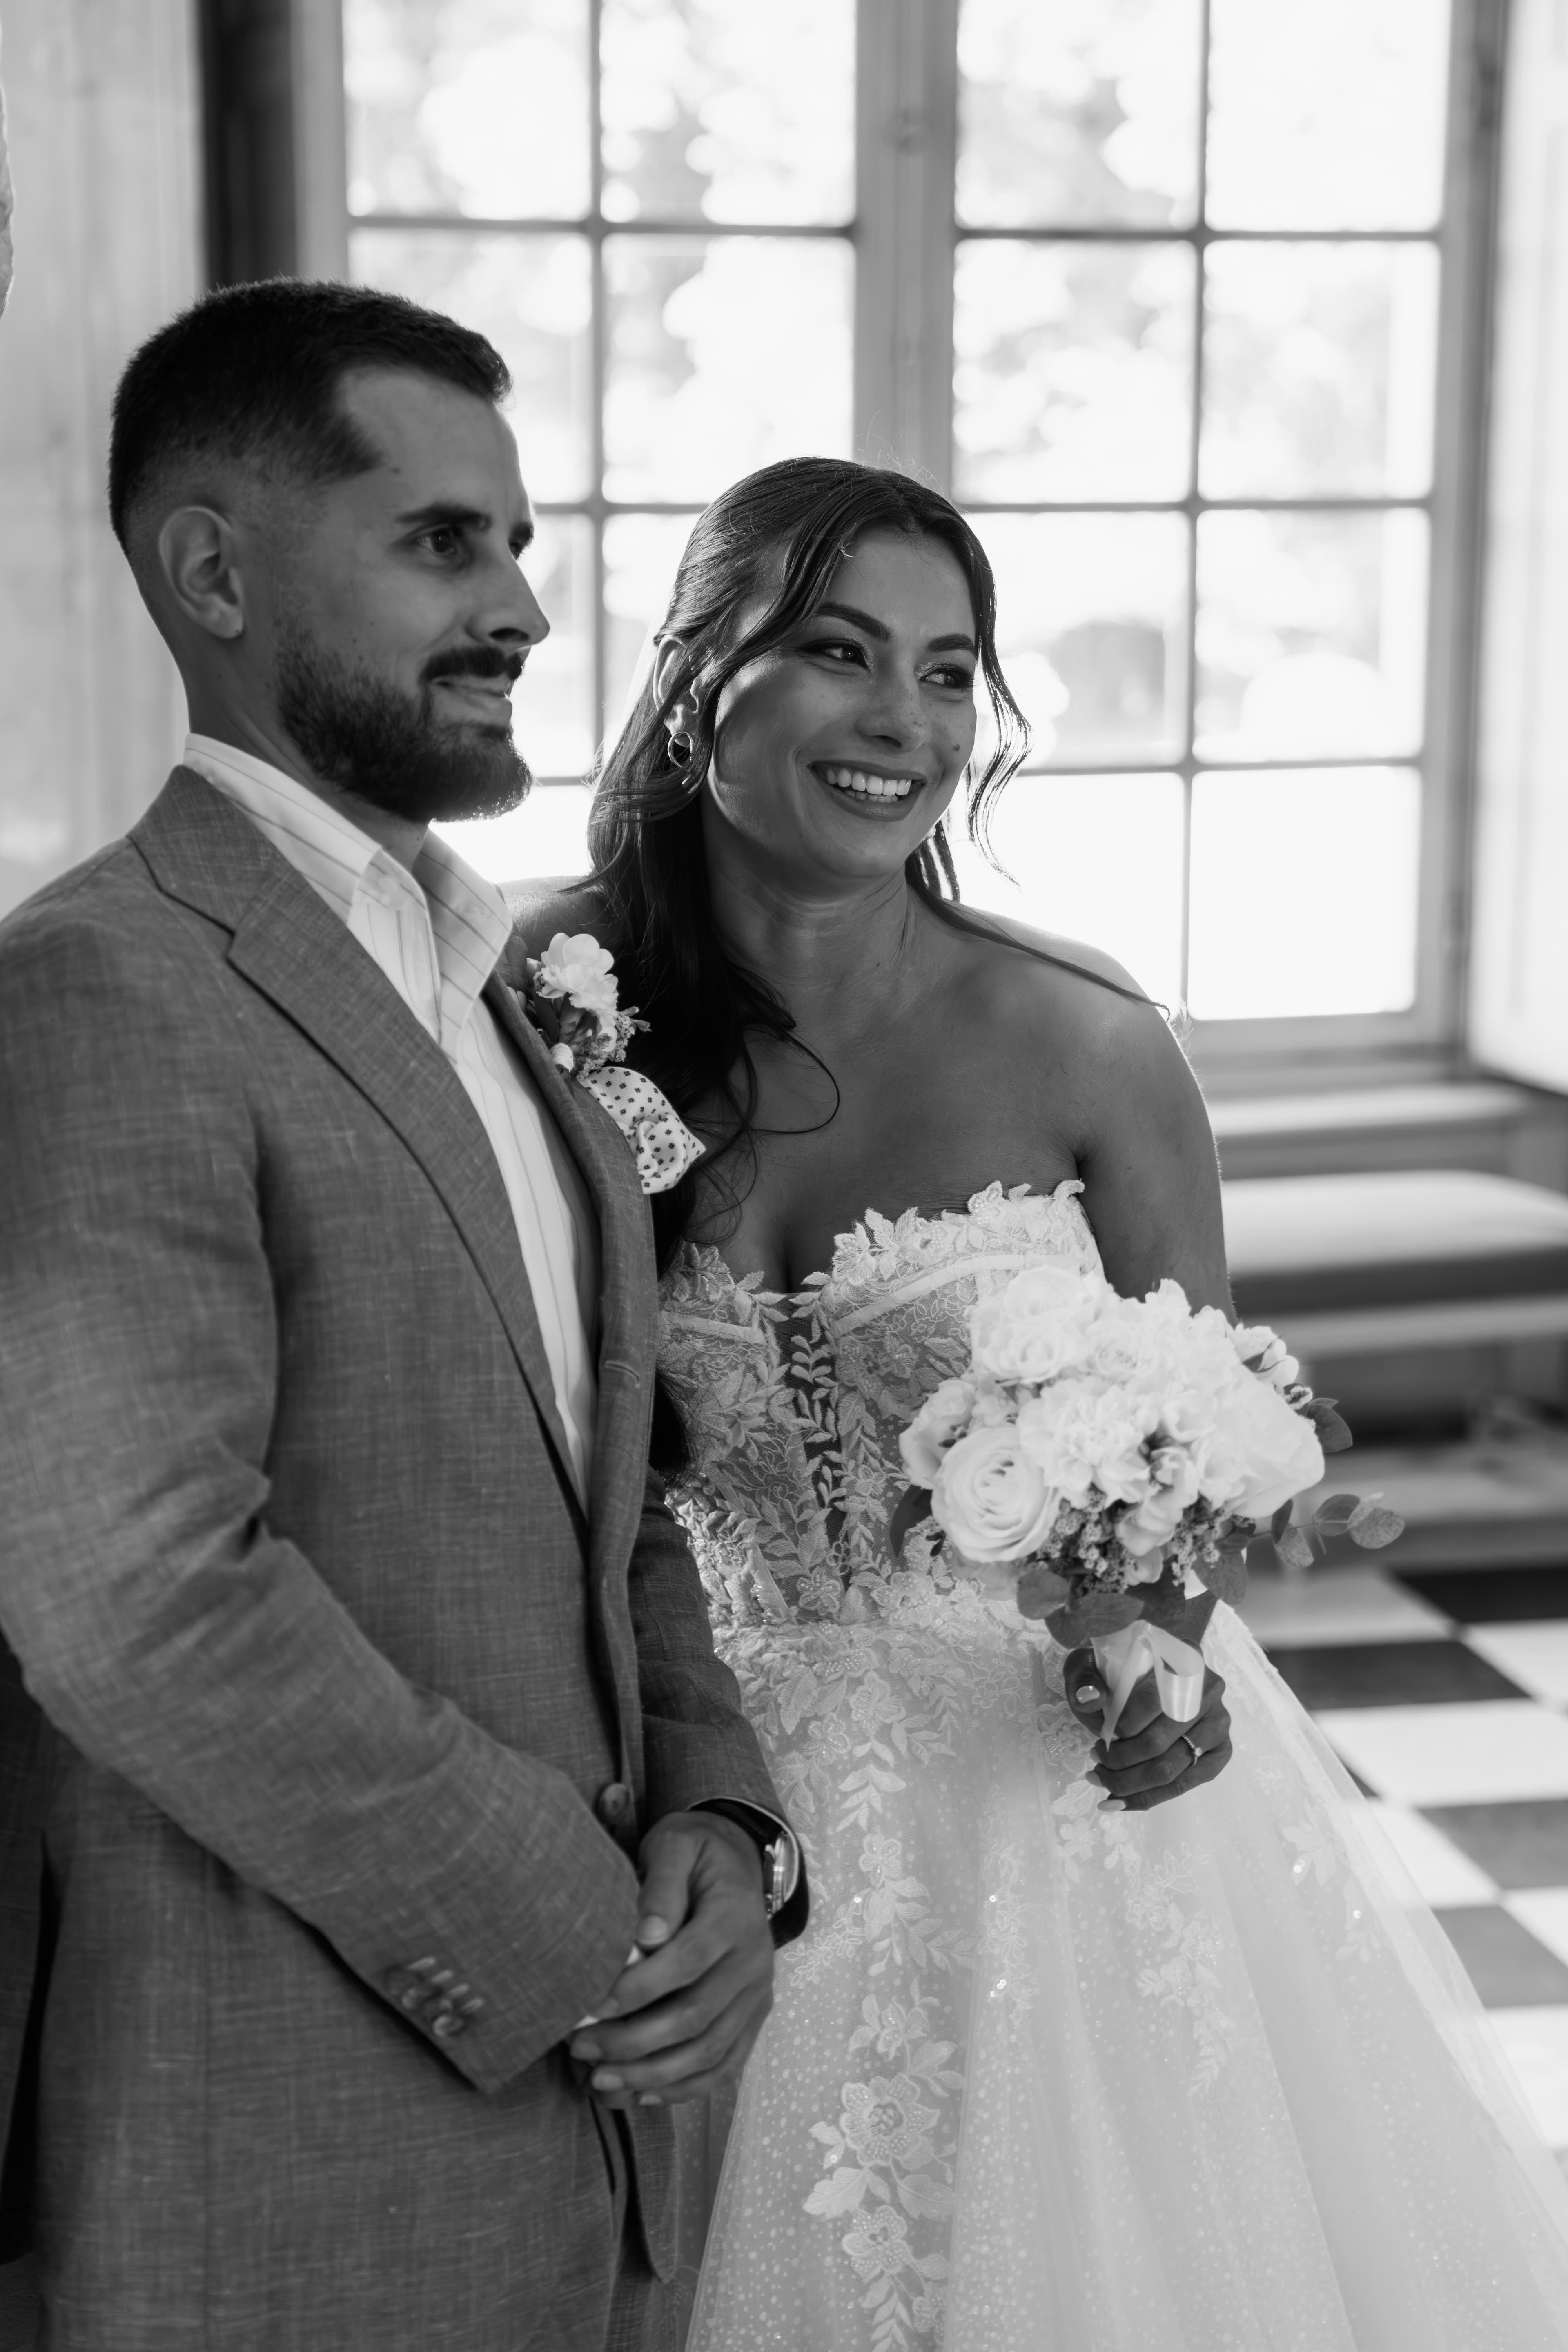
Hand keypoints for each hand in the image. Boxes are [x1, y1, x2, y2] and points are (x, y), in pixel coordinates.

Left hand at [568, 1810, 774, 2108]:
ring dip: (652, 2075)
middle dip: (633, 2041)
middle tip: (580, 2049)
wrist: (736, 1864)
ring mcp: (756, 1995)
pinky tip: (641, 2094)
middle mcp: (753, 1961)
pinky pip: (724, 2066)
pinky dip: (684, 2088)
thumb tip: (646, 1935)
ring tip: (600, 2079)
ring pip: (709, 2051)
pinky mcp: (752, 2018)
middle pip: (695, 2016)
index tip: (592, 2005)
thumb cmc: (694, 1854)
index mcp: (735, 1916)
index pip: (688, 1961)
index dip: (640, 1988)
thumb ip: (661, 1883)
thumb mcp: (676, 1845)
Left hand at [1063, 1646, 1231, 1811]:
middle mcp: (1209, 1689)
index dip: (1119, 1727)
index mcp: (1182, 1657)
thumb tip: (1089, 1699)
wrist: (1150, 1670)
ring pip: (1171, 1770)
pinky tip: (1118, 1801)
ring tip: (1100, 1778)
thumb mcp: (1092, 1662)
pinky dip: (1148, 1798)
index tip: (1099, 1736)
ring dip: (1129, 1783)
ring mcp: (1218, 1722)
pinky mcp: (1220, 1751)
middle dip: (1119, 1761)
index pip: (1149, 1701)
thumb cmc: (1117, 1668)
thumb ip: (1085, 1677)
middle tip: (1095, 1762)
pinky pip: (1184, 1784)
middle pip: (1159, 1743)